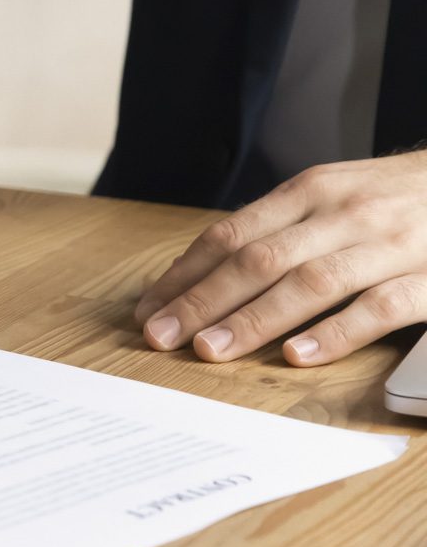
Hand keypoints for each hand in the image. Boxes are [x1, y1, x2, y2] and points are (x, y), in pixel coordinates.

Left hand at [135, 152, 426, 365]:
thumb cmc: (397, 197)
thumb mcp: (334, 195)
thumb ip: (281, 229)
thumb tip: (206, 272)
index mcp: (309, 192)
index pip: (231, 235)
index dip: (186, 274)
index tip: (149, 309)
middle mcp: (342, 213)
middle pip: (258, 260)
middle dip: (202, 301)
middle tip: (160, 337)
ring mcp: (388, 245)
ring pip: (309, 283)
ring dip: (253, 319)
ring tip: (211, 350)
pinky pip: (379, 308)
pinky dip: (336, 332)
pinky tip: (299, 354)